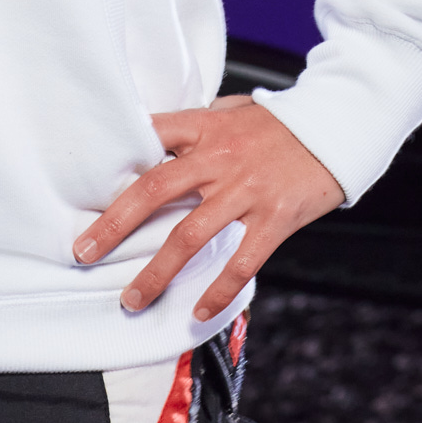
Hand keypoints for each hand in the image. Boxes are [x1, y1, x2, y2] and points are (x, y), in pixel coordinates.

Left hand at [72, 97, 346, 323]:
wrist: (336, 127)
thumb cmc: (281, 124)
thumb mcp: (235, 111)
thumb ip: (199, 126)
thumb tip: (161, 139)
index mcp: (206, 128)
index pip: (152, 137)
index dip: (117, 160)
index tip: (86, 187)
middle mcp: (220, 159)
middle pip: (156, 190)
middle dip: (115, 224)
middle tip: (85, 252)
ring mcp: (246, 190)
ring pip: (191, 234)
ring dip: (157, 271)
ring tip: (133, 299)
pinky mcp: (274, 217)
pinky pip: (241, 261)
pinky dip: (219, 289)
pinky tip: (199, 310)